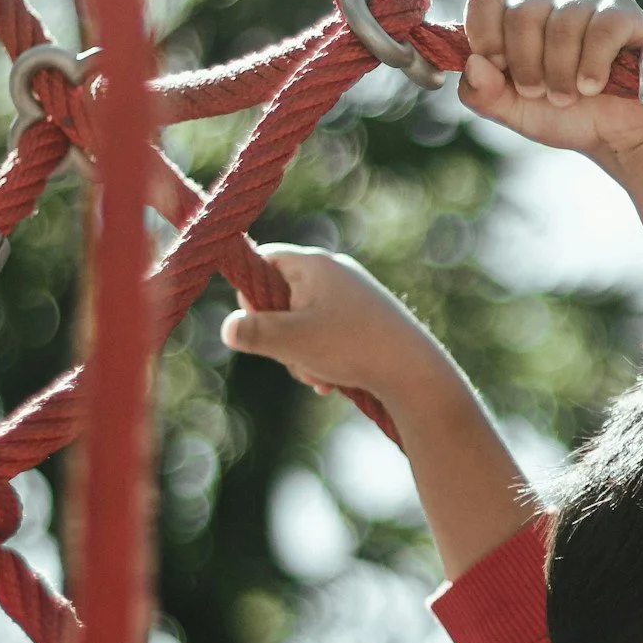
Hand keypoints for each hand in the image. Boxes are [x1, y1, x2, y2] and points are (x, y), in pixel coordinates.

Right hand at [221, 245, 443, 406]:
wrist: (415, 371)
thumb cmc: (352, 348)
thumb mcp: (292, 342)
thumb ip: (254, 332)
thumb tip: (226, 328)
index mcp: (314, 264)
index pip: (264, 260)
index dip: (252, 293)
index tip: (257, 324)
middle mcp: (335, 272)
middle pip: (282, 297)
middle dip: (280, 336)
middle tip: (294, 358)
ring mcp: (353, 295)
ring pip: (303, 323)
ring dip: (301, 355)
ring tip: (319, 375)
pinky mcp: (366, 319)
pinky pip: (327, 334)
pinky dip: (323, 358)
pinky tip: (332, 381)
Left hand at [459, 0, 642, 172]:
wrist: (621, 135)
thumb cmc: (569, 116)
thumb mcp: (516, 112)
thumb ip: (483, 94)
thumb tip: (474, 63)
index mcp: (519, 15)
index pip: (486, 0)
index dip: (485, 35)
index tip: (500, 69)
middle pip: (522, 12)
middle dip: (526, 63)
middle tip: (540, 93)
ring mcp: (590, 2)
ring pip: (562, 23)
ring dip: (561, 72)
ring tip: (569, 97)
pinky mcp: (626, 15)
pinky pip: (602, 29)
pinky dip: (593, 65)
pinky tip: (593, 86)